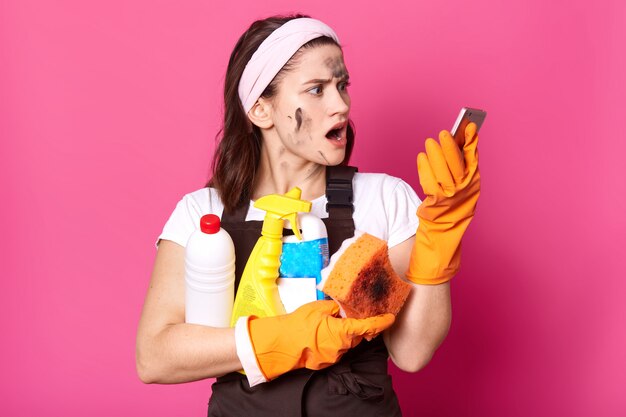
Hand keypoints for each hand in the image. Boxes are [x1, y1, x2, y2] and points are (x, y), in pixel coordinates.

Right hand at [244, 300, 394, 381]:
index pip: (369, 327)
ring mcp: (335, 356)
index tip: (390, 317)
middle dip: (359, 326)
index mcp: (344, 332)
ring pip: (348, 343)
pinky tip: (323, 334)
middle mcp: (343, 346)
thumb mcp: (318, 308)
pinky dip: (335, 341)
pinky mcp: (327, 362)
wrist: (281, 345)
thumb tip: (343, 307)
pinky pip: (337, 349)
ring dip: (345, 333)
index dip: (382, 322)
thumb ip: (335, 307)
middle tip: (355, 314)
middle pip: (359, 335)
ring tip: (331, 323)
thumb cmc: (298, 325)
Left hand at [406, 122, 479, 283]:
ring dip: (435, 155)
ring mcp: (450, 198)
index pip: (474, 159)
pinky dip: (425, 167)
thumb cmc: (453, 203)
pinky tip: (422, 157)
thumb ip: (463, 164)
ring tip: (430, 142)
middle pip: (456, 165)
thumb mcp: (463, 184)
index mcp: (474, 182)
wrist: (445, 233)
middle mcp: (464, 190)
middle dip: (450, 147)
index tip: (468, 126)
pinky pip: (429, 182)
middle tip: (443, 133)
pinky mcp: (435, 204)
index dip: (472, 142)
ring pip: (441, 172)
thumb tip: (459, 139)